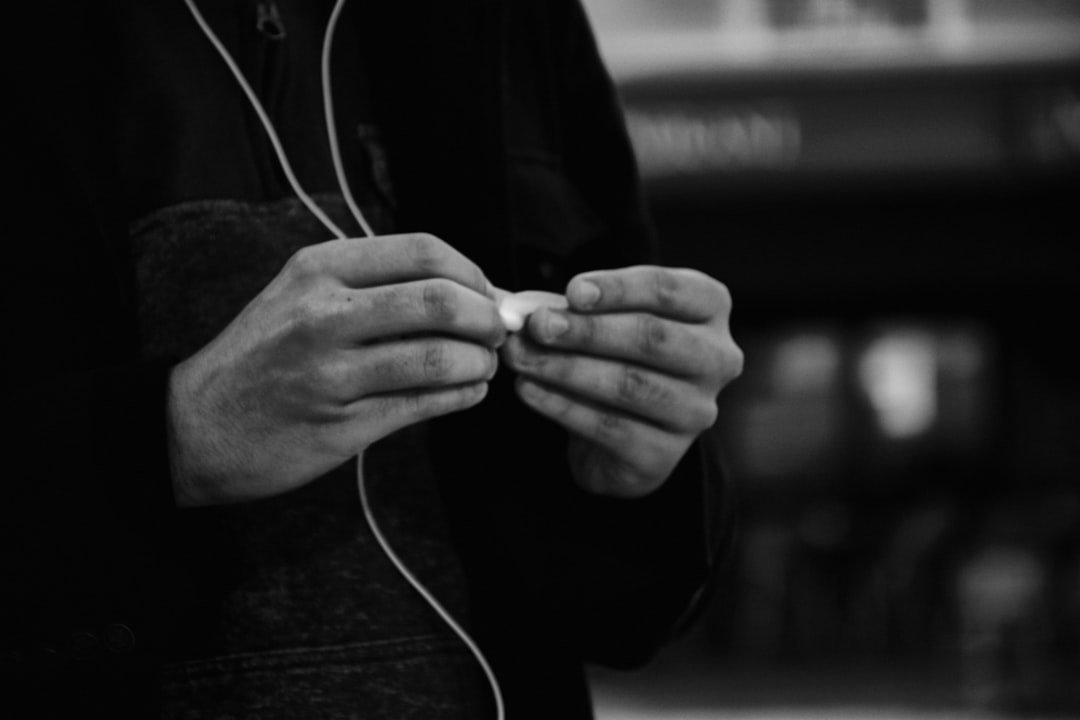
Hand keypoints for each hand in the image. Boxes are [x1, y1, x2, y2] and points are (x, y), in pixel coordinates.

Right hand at [169, 233, 505, 506]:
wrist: (195, 424)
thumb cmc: (263, 354)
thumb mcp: (301, 294)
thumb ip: (376, 284)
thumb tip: (471, 288)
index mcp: (319, 269)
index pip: (423, 251)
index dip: (473, 272)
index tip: (486, 293)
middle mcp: (323, 315)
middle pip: (441, 301)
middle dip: (486, 318)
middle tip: (495, 332)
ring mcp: (331, 374)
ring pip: (440, 358)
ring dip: (480, 363)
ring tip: (482, 367)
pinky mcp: (341, 427)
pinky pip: (426, 405)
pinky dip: (463, 396)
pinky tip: (468, 392)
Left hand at [501, 266, 742, 497]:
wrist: (620, 432)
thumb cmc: (615, 354)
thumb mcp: (601, 318)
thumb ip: (571, 309)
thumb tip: (523, 310)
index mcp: (709, 309)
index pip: (669, 290)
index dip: (618, 289)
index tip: (572, 291)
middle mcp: (716, 359)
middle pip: (652, 338)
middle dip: (588, 331)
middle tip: (538, 325)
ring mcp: (696, 411)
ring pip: (630, 385)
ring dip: (567, 368)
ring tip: (522, 357)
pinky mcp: (665, 455)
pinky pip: (609, 427)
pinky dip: (561, 406)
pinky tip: (528, 390)